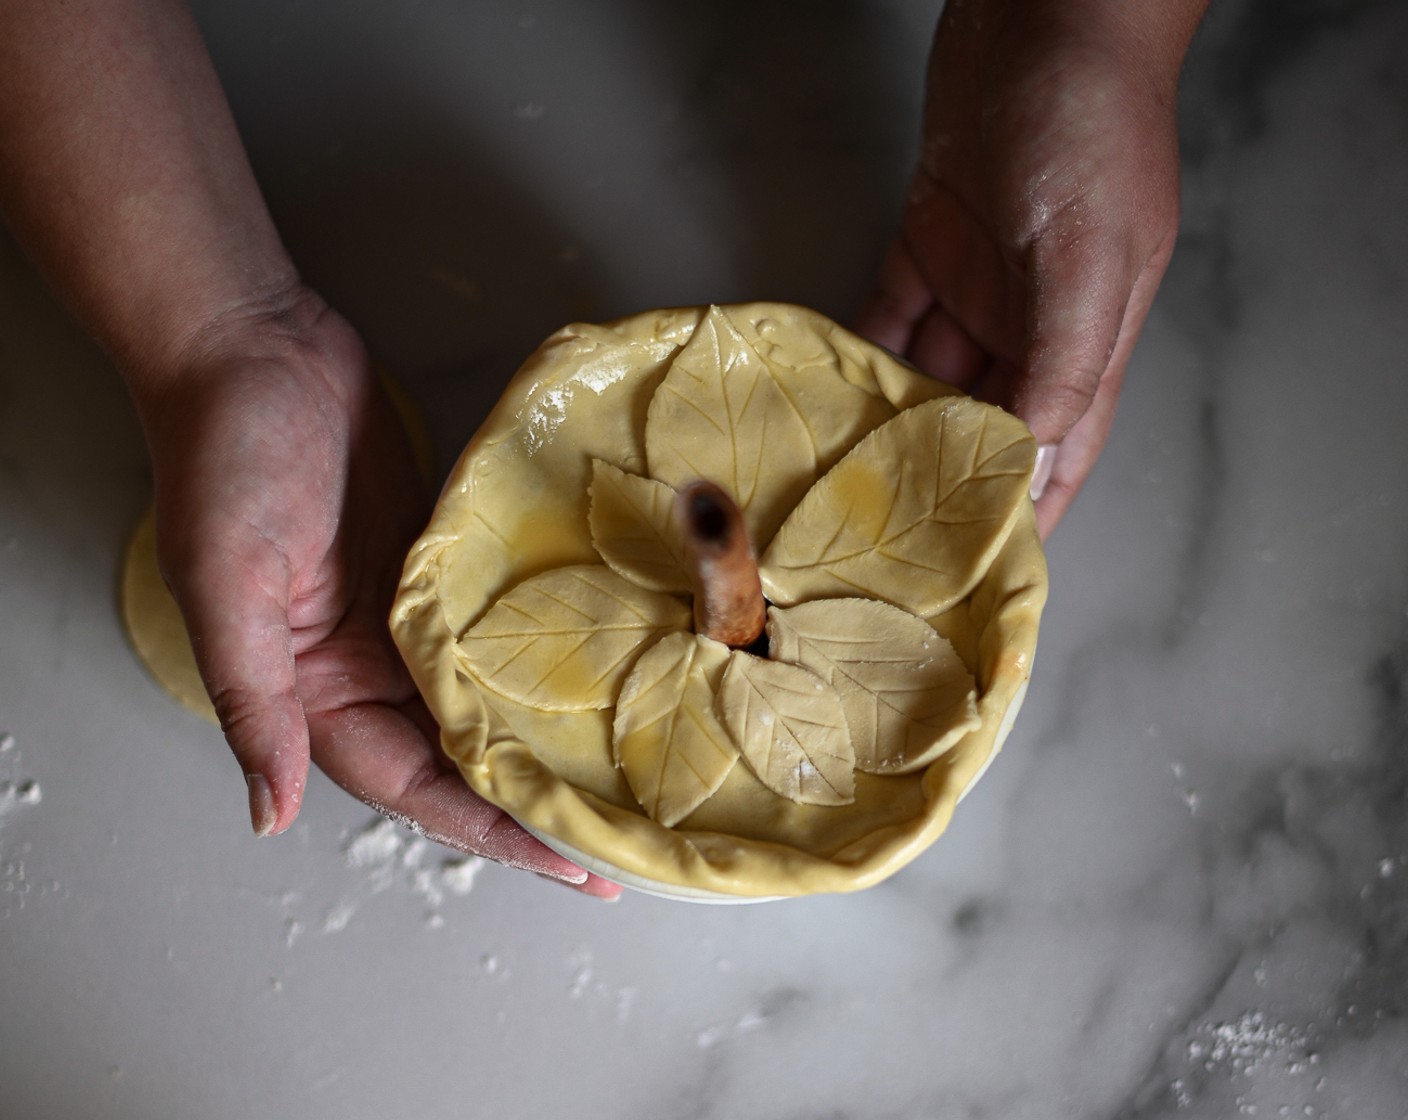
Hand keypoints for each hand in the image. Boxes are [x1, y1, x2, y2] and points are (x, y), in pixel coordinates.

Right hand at [141, 288, 620, 897]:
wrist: (256, 349)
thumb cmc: (226, 459)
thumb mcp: (227, 586)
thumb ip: (255, 703)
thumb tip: (267, 814)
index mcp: (313, 691)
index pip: (412, 787)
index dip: (488, 832)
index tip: (566, 864)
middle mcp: (363, 668)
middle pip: (456, 761)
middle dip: (529, 807)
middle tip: (615, 842)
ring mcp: (405, 617)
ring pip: (482, 704)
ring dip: (541, 745)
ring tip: (620, 780)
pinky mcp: (436, 566)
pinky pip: (494, 632)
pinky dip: (539, 664)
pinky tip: (598, 679)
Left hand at [858, 0, 1202, 535]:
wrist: (1045, 11)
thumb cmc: (1088, 121)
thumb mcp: (1088, 253)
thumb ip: (1065, 356)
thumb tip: (1036, 452)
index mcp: (1091, 332)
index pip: (1064, 444)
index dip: (1031, 507)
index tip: (986, 567)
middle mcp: (1034, 318)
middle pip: (986, 419)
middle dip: (940, 474)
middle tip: (885, 531)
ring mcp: (981, 281)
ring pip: (930, 375)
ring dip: (889, 419)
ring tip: (840, 473)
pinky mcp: (931, 239)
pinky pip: (890, 314)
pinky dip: (861, 351)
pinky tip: (826, 390)